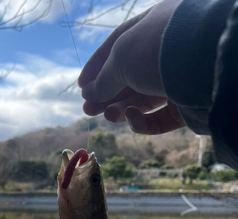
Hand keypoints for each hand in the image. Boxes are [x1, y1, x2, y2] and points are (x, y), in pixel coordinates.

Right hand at [78, 0, 184, 134]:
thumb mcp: (120, 59)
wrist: (206, 65)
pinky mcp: (185, 107)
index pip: (118, 46)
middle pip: (128, 78)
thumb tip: (89, 95)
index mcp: (151, 27)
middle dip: (106, 95)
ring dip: (119, 110)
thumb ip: (103, 79)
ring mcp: (177, 81)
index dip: (97, 67)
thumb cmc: (158, 50)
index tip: (82, 88)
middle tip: (88, 110)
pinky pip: (158, 118)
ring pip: (142, 100)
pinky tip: (131, 116)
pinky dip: (141, 121)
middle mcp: (164, 53)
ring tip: (106, 115)